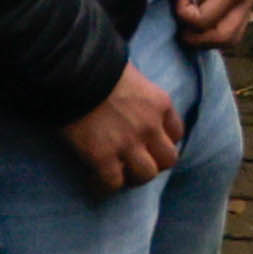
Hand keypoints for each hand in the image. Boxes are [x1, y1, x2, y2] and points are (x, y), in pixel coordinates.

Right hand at [62, 62, 187, 192]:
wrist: (76, 73)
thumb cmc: (100, 68)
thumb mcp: (134, 78)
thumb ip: (140, 96)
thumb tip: (131, 103)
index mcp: (161, 104)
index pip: (176, 134)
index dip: (162, 143)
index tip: (148, 146)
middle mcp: (150, 126)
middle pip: (168, 160)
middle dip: (154, 164)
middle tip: (135, 164)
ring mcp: (128, 143)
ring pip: (146, 175)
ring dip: (132, 177)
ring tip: (117, 174)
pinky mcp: (102, 157)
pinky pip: (113, 183)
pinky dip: (105, 186)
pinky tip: (94, 179)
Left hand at [175, 0, 252, 49]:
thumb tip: (184, 11)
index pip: (205, 20)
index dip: (185, 16)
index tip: (176, 0)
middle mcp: (247, 0)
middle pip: (224, 38)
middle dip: (198, 38)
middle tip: (181, 27)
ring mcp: (249, 3)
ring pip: (232, 38)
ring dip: (208, 39)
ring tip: (191, 27)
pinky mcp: (246, 2)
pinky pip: (234, 29)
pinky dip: (217, 33)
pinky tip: (202, 23)